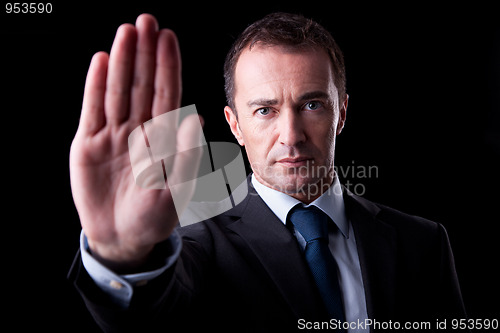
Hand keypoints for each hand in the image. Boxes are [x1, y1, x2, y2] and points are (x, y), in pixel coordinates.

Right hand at [69, 14, 201, 271]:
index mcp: (163, 138)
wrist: (121, 235)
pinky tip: (100, 60)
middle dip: (145, 54)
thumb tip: (195, 118)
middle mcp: (139, 129)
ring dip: (121, 61)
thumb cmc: (154, 216)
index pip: (165, 94)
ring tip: (125, 32)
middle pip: (141, 84)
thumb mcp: (175, 190)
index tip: (168, 38)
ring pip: (118, 90)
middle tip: (146, 21)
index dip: (167, 66)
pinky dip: (94, 85)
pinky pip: (92, 109)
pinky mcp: (89, 143)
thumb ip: (186, 155)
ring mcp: (113, 134)